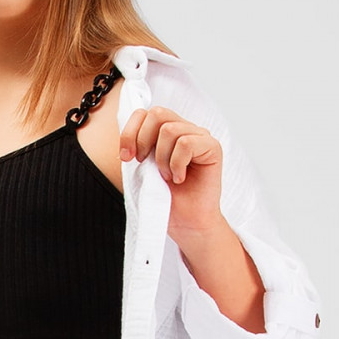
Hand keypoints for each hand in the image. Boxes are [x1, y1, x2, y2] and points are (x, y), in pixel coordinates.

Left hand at [119, 106, 224, 238]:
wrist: (186, 224)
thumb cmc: (166, 201)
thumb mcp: (142, 173)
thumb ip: (137, 150)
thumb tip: (126, 135)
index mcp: (165, 134)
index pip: (144, 113)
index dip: (130, 132)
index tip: (126, 157)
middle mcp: (183, 130)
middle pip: (157, 113)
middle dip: (143, 140)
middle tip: (144, 164)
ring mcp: (199, 136)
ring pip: (170, 130)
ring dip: (162, 158)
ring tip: (167, 177)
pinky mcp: (212, 147)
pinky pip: (186, 143)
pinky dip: (177, 164)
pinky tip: (180, 178)